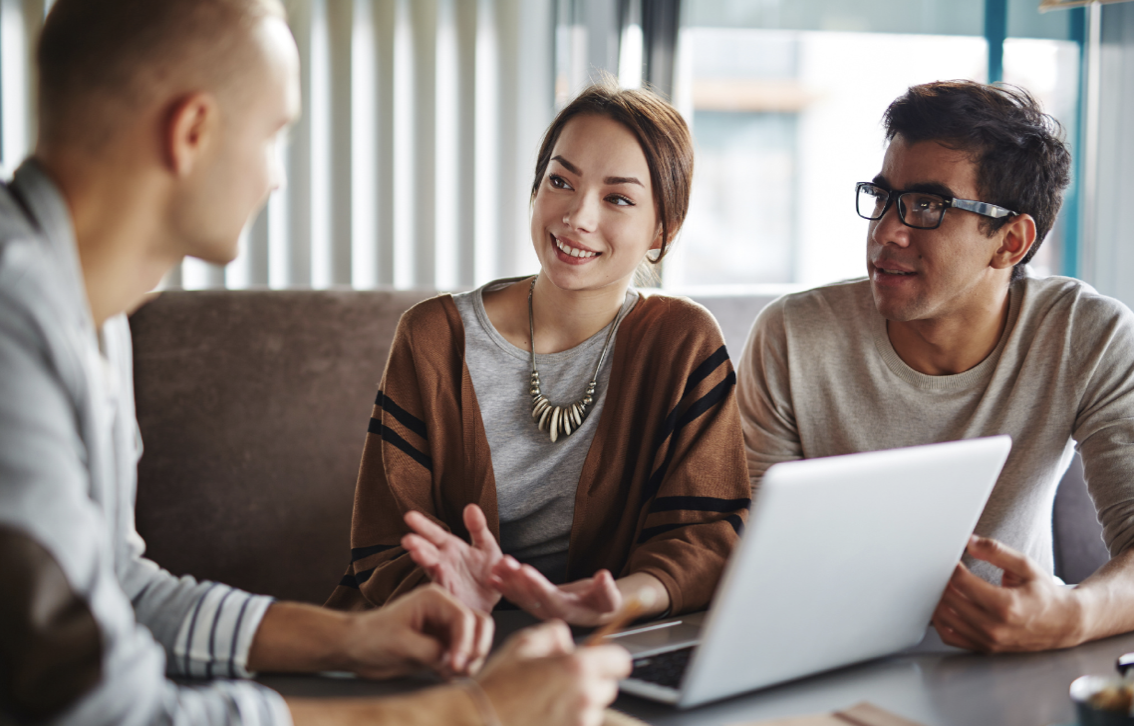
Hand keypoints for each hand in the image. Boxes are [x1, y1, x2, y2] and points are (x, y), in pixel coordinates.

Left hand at [345, 584, 494, 678]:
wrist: (355, 648)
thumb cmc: (371, 638)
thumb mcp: (401, 644)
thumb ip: (431, 651)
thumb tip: (453, 662)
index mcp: (434, 598)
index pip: (465, 618)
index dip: (465, 643)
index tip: (456, 666)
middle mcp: (444, 610)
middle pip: (479, 625)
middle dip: (475, 649)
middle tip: (461, 670)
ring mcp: (445, 627)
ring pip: (475, 641)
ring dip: (470, 660)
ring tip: (451, 674)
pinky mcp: (442, 645)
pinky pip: (464, 655)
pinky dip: (461, 667)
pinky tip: (445, 676)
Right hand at [403, 504, 502, 612]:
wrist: (497, 598)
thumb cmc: (488, 571)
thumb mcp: (487, 546)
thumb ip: (478, 528)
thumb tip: (471, 506)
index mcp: (451, 548)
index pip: (434, 533)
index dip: (422, 525)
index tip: (409, 516)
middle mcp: (444, 562)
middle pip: (427, 550)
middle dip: (417, 545)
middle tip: (407, 539)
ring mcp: (446, 578)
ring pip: (432, 568)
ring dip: (424, 561)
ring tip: (415, 553)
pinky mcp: (452, 595)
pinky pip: (444, 587)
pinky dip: (440, 580)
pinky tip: (437, 571)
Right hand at [477, 621, 631, 725]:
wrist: (478, 723)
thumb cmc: (498, 687)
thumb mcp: (523, 644)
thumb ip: (554, 634)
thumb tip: (568, 641)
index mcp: (577, 667)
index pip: (620, 661)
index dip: (609, 659)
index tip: (599, 661)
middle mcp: (585, 697)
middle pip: (608, 688)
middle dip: (591, 683)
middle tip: (561, 683)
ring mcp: (581, 724)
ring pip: (594, 711)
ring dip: (579, 706)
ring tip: (547, 704)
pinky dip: (569, 723)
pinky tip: (544, 718)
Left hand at [489, 555, 621, 625]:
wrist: (597, 610)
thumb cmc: (604, 604)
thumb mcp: (611, 598)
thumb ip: (608, 590)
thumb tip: (604, 576)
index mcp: (568, 612)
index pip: (549, 599)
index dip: (537, 585)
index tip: (525, 570)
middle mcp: (550, 613)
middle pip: (530, 597)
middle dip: (516, 580)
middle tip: (505, 564)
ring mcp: (540, 609)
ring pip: (521, 596)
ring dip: (508, 580)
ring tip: (497, 565)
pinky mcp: (535, 603)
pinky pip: (517, 595)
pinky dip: (505, 586)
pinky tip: (493, 576)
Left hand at [932, 535, 1083, 652]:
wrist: (1064, 623)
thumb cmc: (1045, 594)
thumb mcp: (1025, 566)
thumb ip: (996, 551)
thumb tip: (969, 541)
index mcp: (1006, 605)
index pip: (961, 582)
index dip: (950, 567)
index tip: (948, 557)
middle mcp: (995, 627)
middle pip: (949, 600)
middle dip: (941, 581)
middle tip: (941, 568)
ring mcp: (988, 641)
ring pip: (944, 619)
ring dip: (938, 599)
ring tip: (942, 585)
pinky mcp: (985, 648)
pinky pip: (950, 636)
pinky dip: (941, 622)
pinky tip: (944, 606)